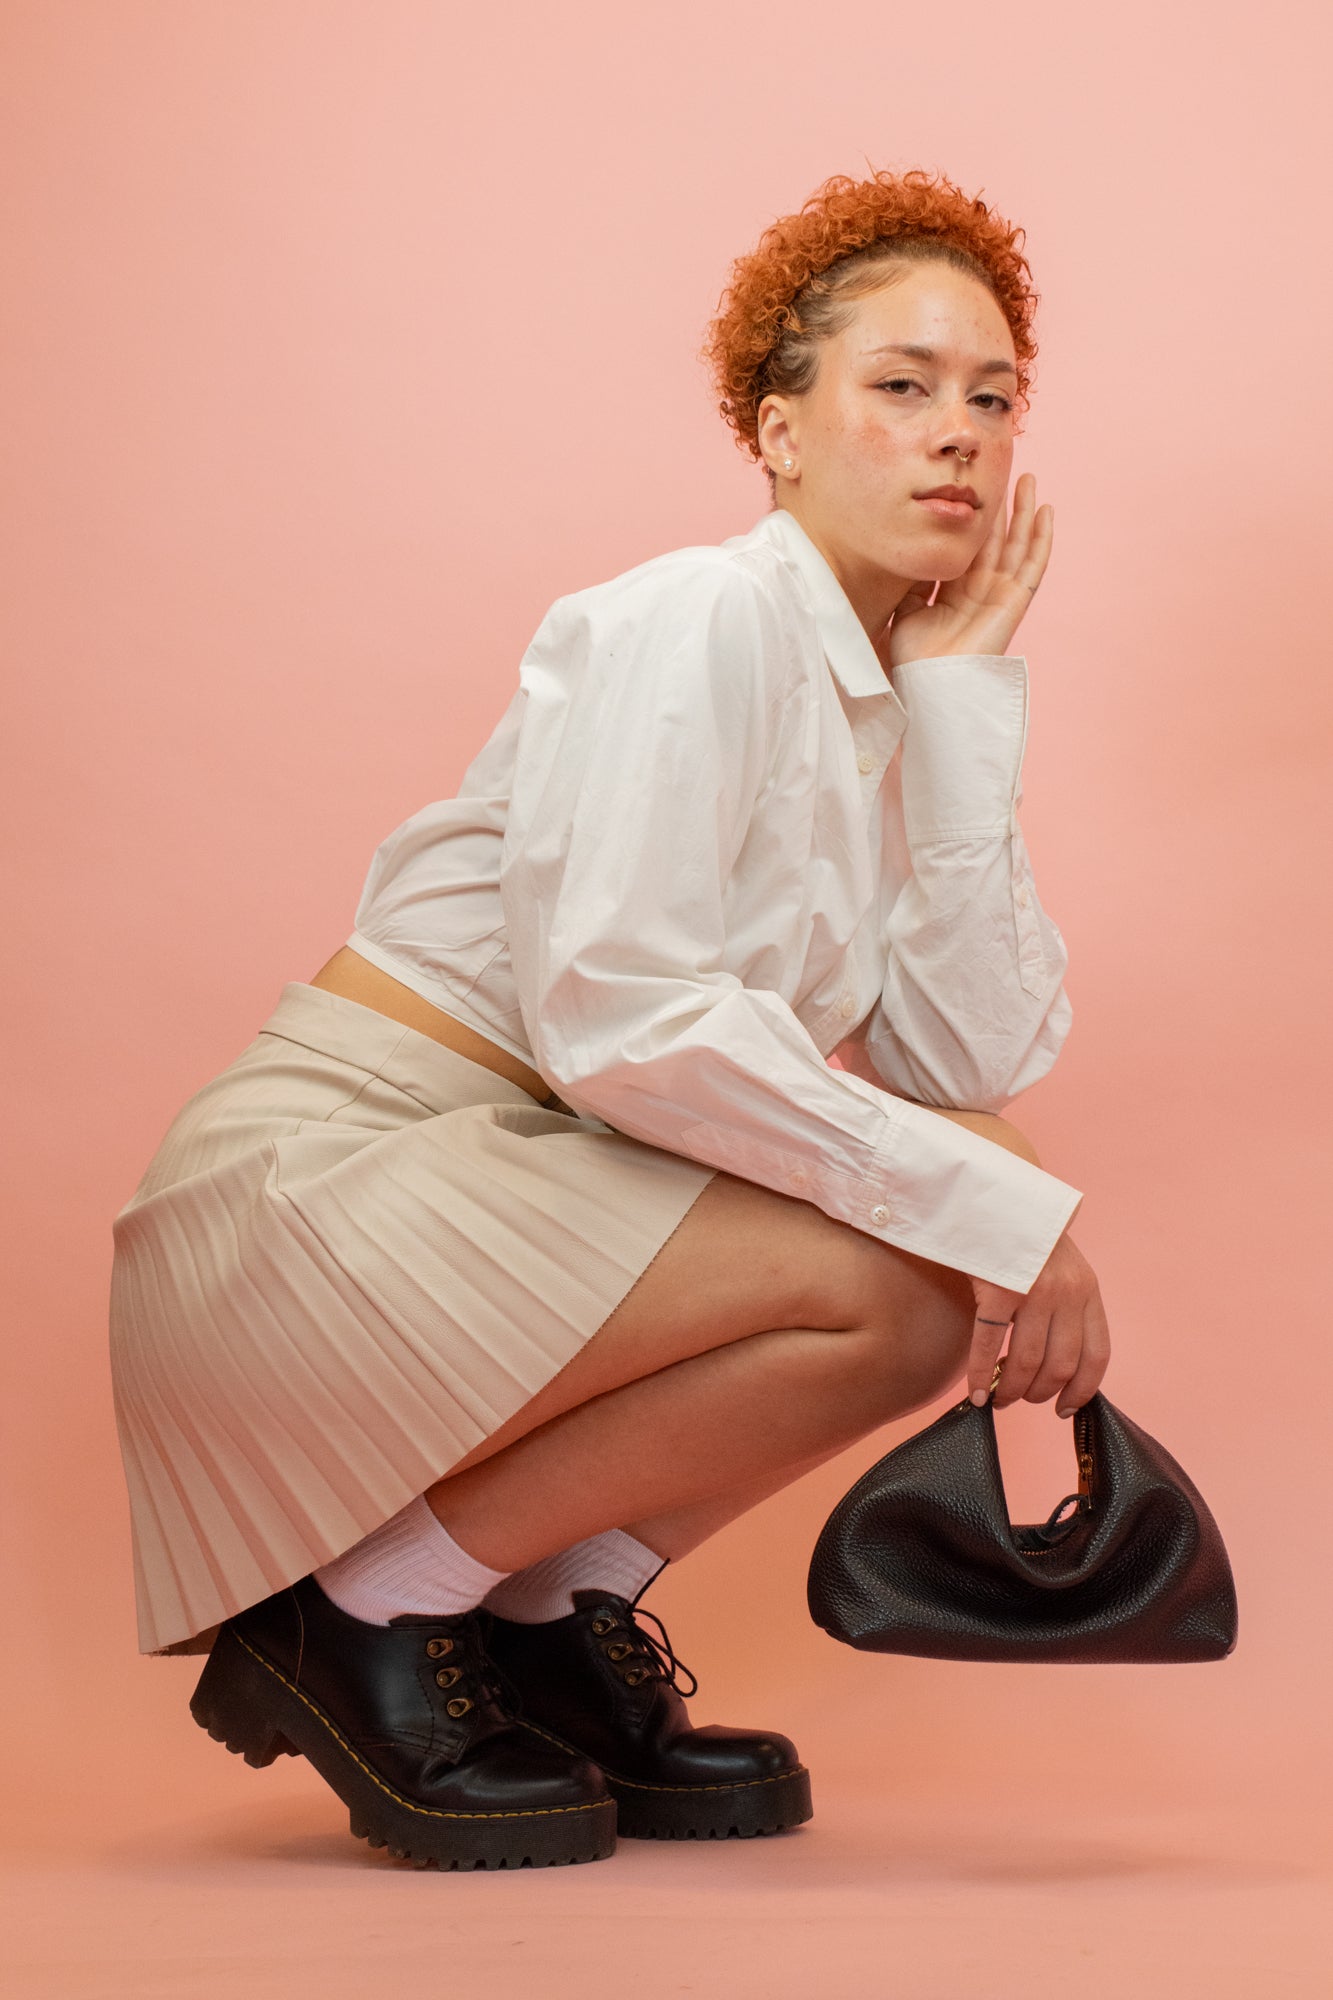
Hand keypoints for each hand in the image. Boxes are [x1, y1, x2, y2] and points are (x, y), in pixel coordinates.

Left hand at [885, 471, 1053, 668]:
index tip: (973, 490)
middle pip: (995, 541)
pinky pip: (1032, 565)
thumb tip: (910, 551)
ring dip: (1024, 512)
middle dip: (1001, 508)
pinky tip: (1046, 512)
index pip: (968, 549)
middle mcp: (979, 591)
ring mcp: (999, 596)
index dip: (972, 521)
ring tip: (1028, 480)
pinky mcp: (1014, 602)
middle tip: (1005, 472)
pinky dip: (1041, 539)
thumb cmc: (914, 658)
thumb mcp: (905, 610)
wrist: (929, 684)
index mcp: (954, 594)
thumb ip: (911, 581)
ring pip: (1017, 545)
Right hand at [966, 1230, 1109, 1417]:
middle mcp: (1067, 1292)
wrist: (994, 1192)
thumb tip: (1058, 1363)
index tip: (1065, 1408)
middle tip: (1022, 1399)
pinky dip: (982, 1376)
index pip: (1097, 1355)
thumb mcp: (1062, 1266)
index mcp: (1088, 1289)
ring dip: (1013, 1391)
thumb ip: (1067, 1305)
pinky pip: (989, 1346)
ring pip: (1027, 1362)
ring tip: (1000, 1398)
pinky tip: (977, 1393)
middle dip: (1041, 1393)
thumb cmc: (1023, 1235)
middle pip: (1061, 1365)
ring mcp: (1033, 1290)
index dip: (1083, 1390)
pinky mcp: (997, 1287)